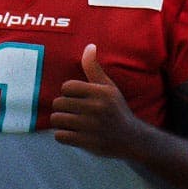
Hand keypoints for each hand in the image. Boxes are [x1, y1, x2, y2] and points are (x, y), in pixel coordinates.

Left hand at [50, 44, 150, 159]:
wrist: (131, 139)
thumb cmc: (116, 110)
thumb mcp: (109, 87)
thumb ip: (94, 68)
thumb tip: (89, 46)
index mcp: (100, 92)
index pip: (66, 87)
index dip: (68, 93)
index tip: (77, 98)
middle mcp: (96, 108)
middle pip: (58, 103)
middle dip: (63, 108)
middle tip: (74, 112)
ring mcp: (90, 126)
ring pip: (56, 119)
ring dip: (61, 122)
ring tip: (71, 122)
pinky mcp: (85, 142)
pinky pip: (59, 136)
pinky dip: (63, 136)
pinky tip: (73, 134)